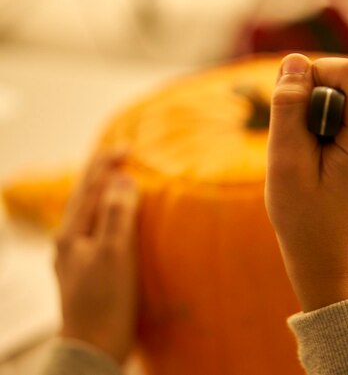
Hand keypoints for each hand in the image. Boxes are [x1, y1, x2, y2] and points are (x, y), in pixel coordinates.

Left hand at [55, 150, 138, 362]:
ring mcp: (76, 257)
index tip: (129, 147)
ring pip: (90, 214)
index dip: (106, 162)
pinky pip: (97, 230)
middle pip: (84, 197)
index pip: (87, 186)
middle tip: (124, 155)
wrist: (93, 349)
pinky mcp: (88, 270)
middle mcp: (68, 242)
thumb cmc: (105, 302)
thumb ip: (116, 214)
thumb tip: (122, 179)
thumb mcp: (113, 254)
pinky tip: (120, 220)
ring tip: (123, 180)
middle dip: (103, 173)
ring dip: (106, 193)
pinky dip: (110, 214)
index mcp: (70, 233)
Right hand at [265, 54, 347, 310]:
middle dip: (315, 103)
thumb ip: (289, 109)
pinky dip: (332, 127)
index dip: (316, 77)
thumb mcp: (285, 165)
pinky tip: (325, 162)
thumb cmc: (305, 220)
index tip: (292, 112)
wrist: (333, 259)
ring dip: (322, 117)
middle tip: (301, 149)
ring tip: (313, 161)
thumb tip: (296, 61)